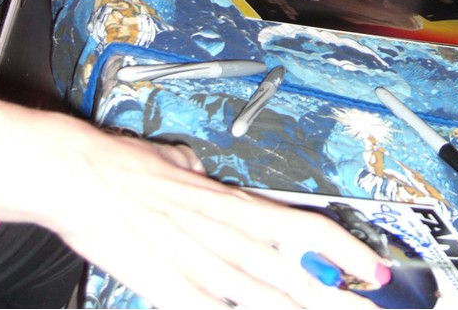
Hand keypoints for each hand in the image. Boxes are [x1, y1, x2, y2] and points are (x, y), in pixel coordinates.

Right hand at [0, 99, 388, 309]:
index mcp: (233, 205)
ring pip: (265, 298)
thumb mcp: (176, 162)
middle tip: (373, 309)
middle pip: (296, 272)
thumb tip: (198, 171)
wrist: (83, 176)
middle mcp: (226, 236)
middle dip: (338, 297)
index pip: (303, 227)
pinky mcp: (169, 289)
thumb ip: (195, 173)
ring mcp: (200, 266)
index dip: (343, 249)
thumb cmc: (128, 167)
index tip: (373, 268)